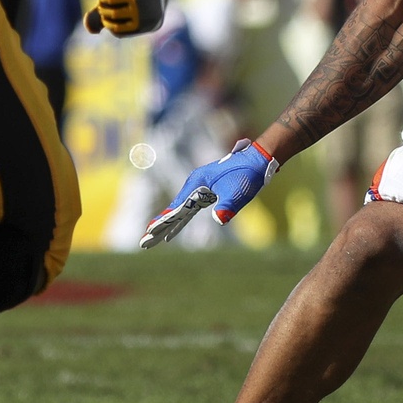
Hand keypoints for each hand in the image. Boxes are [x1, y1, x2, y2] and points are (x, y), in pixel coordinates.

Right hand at [140, 139, 275, 247]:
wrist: (257, 160)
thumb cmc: (247, 174)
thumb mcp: (238, 192)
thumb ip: (227, 206)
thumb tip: (219, 220)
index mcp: (197, 183)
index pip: (177, 207)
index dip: (163, 221)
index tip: (150, 231)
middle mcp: (194, 185)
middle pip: (174, 209)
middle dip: (159, 226)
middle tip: (145, 242)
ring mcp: (199, 188)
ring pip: (179, 210)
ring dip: (167, 225)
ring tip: (153, 238)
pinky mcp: (206, 193)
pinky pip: (189, 210)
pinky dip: (179, 221)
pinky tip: (172, 232)